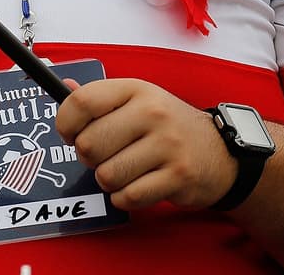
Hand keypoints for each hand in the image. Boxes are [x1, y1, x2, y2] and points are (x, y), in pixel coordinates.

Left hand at [56, 78, 235, 210]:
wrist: (218, 151)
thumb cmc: (167, 125)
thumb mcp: (138, 99)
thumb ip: (100, 97)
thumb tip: (65, 85)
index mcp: (136, 89)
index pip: (82, 102)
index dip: (66, 123)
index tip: (70, 134)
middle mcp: (152, 112)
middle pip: (89, 145)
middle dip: (89, 158)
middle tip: (106, 155)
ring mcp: (167, 145)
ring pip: (107, 175)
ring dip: (109, 180)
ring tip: (126, 170)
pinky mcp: (177, 177)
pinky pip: (128, 197)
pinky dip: (125, 198)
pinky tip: (138, 185)